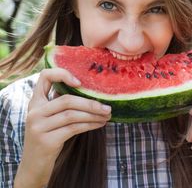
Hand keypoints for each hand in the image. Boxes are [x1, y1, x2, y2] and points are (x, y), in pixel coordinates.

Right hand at [14, 68, 110, 187]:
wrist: (33, 167)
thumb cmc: (47, 137)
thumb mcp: (49, 117)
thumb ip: (60, 103)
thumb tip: (90, 92)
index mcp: (35, 102)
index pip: (45, 76)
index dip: (62, 74)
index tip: (80, 83)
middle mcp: (34, 112)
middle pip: (66, 100)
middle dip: (90, 102)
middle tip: (107, 106)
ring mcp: (38, 127)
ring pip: (72, 114)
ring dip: (93, 114)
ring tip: (107, 115)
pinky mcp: (46, 141)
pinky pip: (73, 128)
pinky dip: (89, 125)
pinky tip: (99, 124)